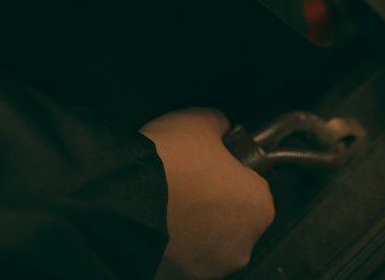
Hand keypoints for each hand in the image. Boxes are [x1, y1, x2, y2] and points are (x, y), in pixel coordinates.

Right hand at [140, 107, 274, 278]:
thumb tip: (220, 129)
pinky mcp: (182, 278)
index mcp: (259, 206)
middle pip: (234, 217)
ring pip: (210, 241)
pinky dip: (176, 243)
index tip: (213, 164)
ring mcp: (211, 268)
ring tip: (171, 200)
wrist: (126, 198)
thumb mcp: (201, 120)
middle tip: (190, 181)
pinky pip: (185, 257)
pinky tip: (160, 220)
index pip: (254, 184)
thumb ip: (221, 125)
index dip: (232, 170)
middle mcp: (243, 245)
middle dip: (216, 202)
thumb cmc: (171, 162)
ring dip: (197, 226)